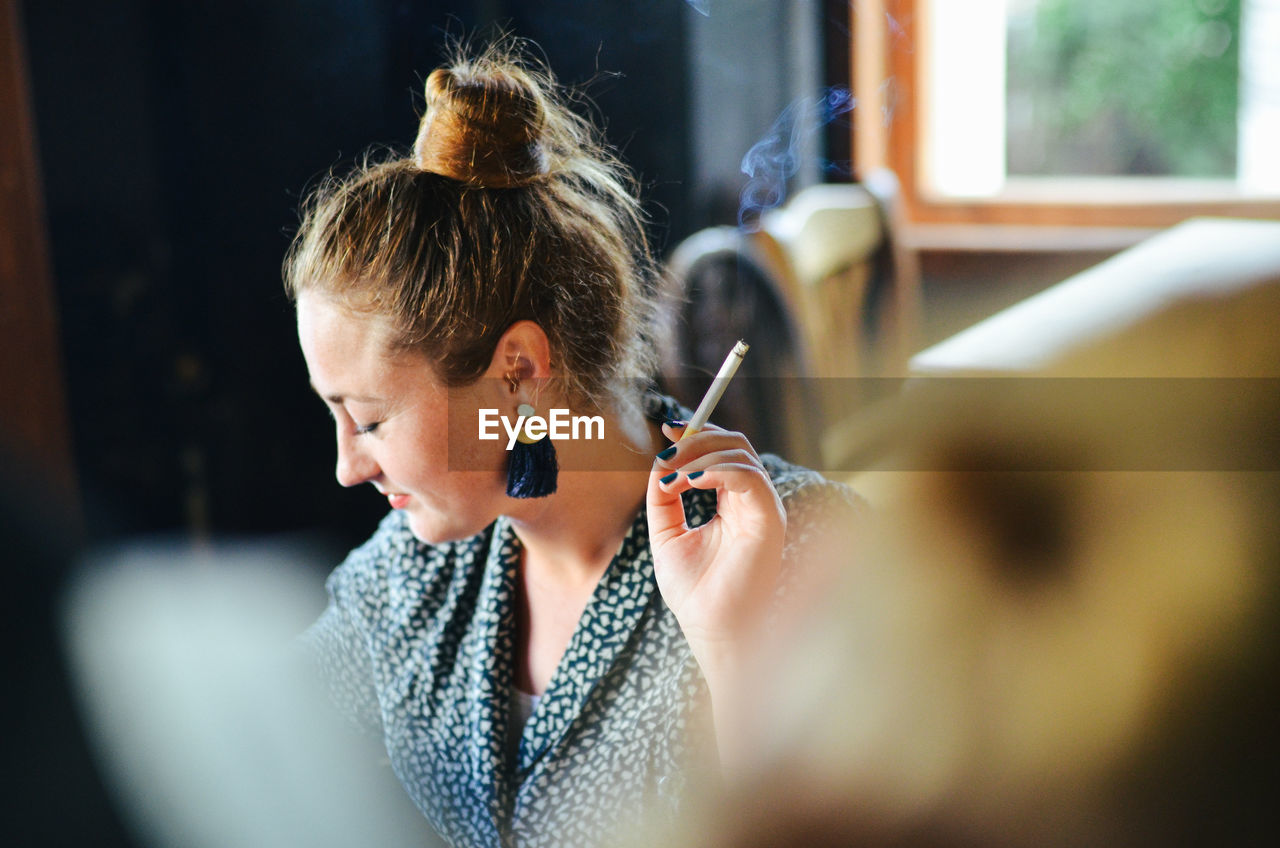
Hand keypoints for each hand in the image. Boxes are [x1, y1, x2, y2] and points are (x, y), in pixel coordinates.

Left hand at [646, 421, 786, 653]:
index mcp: (736, 504)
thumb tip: (660, 460)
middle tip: (667, 450)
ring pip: (741, 454)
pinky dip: (715, 471)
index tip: (667, 430)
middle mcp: (755, 502)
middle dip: (697, 439)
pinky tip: (688, 483)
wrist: (710, 630)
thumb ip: (664, 497)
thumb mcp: (668, 534)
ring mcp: (765, 510)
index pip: (725, 452)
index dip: (697, 434)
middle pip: (736, 444)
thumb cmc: (694, 592)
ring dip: (699, 457)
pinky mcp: (770, 520)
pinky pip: (748, 477)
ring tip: (671, 479)